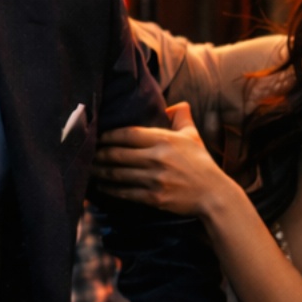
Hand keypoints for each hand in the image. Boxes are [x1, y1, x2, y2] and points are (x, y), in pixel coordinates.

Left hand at [91, 104, 230, 215]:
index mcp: (164, 140)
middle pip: (117, 154)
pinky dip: (110, 189)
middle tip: (87, 153)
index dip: (109, 135)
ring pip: (117, 174)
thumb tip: (176, 104)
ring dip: (100, 171)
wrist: (214, 194)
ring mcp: (155, 179)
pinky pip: (125, 192)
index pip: (128, 134)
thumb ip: (182, 117)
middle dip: (99, 154)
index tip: (98, 136)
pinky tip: (101, 186)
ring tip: (88, 169)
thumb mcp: (193, 136)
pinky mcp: (153, 197)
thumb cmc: (202, 164)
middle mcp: (157, 158)